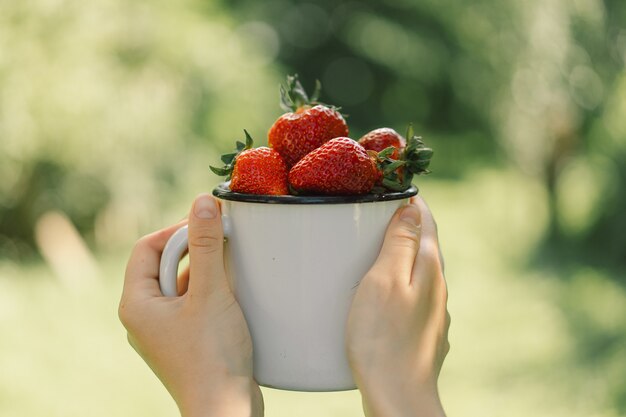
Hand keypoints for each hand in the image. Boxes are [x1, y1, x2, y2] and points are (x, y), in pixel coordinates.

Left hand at [118, 194, 262, 416]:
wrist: (226, 410)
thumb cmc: (213, 355)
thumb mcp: (211, 293)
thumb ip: (205, 246)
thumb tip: (202, 201)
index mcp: (136, 304)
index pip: (146, 248)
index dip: (177, 230)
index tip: (208, 224)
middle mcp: (143, 318)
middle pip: (162, 265)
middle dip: (193, 250)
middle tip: (223, 240)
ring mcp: (162, 332)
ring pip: (179, 285)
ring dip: (204, 271)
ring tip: (231, 266)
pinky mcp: (183, 342)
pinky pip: (191, 304)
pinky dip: (209, 292)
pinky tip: (233, 293)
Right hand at [347, 196, 449, 416]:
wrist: (398, 397)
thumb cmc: (383, 340)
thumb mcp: (385, 281)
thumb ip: (401, 243)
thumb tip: (413, 208)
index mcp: (430, 268)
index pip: (427, 220)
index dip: (410, 199)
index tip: (389, 187)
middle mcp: (437, 287)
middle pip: (424, 244)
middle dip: (402, 225)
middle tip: (370, 215)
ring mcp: (432, 312)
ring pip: (417, 272)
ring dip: (398, 256)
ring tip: (368, 252)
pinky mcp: (422, 333)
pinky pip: (411, 297)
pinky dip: (396, 285)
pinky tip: (377, 296)